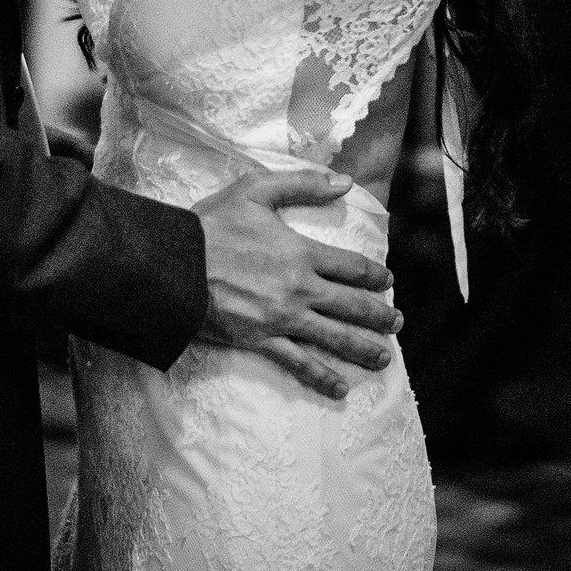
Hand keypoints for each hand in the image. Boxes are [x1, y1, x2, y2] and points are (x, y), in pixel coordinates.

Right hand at [192, 169, 400, 399]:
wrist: (172, 265)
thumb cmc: (211, 225)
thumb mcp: (256, 190)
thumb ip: (303, 183)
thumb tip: (345, 182)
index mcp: (301, 252)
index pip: (352, 267)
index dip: (375, 276)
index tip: (388, 282)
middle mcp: (300, 288)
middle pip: (352, 305)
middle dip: (380, 316)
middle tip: (397, 324)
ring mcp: (282, 318)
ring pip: (334, 338)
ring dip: (364, 349)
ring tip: (384, 358)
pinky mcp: (261, 340)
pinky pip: (299, 363)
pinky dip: (322, 377)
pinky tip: (340, 389)